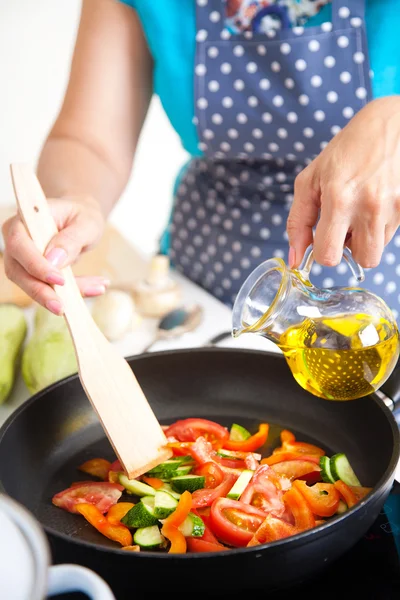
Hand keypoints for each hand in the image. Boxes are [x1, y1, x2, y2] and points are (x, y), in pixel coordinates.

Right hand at [2, 195, 107, 313]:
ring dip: (60, 296)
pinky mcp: (33, 273)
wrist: (81, 219)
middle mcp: (16, 239)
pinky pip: (47, 288)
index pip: (20, 244)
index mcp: (25, 219)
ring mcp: (21, 258)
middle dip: (41, 292)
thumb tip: (54, 260)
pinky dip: (72, 292)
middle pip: (18, 271)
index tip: (58, 280)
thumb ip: (71, 239)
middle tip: (62, 308)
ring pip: (31, 285)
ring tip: (95, 290)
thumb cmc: (81, 215)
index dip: (35, 265)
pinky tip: (95, 288)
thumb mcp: (85, 222)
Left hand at [287, 96, 399, 269]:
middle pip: (364, 261)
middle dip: (351, 249)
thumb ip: (298, 222)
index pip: (328, 256)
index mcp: (339, 199)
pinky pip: (392, 233)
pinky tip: (376, 201)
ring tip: (361, 209)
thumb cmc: (346, 150)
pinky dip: (381, 225)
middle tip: (345, 226)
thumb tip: (295, 259)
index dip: (323, 252)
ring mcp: (394, 207)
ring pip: (379, 249)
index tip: (324, 238)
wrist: (392, 123)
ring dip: (367, 237)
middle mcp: (370, 206)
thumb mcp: (310, 180)